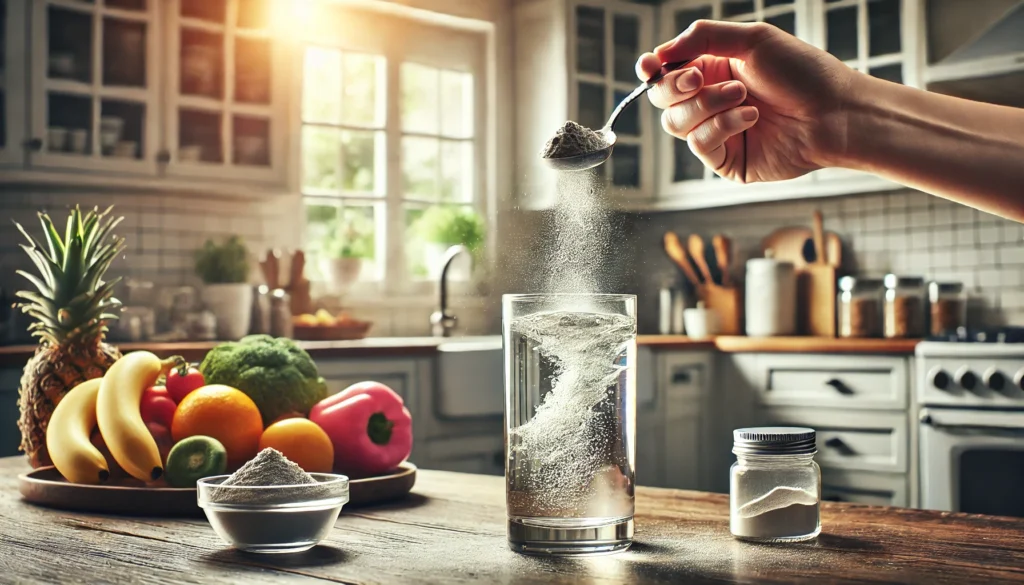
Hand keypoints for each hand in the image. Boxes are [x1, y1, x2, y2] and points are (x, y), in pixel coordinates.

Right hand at [637, 20, 854, 183]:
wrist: (835, 114)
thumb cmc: (803, 73)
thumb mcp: (752, 39)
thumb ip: (702, 38)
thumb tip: (659, 53)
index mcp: (714, 70)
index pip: (666, 72)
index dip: (652, 70)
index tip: (650, 66)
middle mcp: (711, 102)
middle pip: (662, 99)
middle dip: (676, 86)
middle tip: (699, 78)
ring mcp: (717, 133)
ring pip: (675, 124)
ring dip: (705, 106)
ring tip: (742, 97)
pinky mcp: (726, 161)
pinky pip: (700, 145)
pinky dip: (721, 127)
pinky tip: (751, 118)